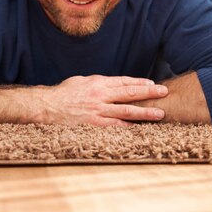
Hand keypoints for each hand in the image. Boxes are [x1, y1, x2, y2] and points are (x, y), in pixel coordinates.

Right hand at [34, 75, 167, 125]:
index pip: (124, 81)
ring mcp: (99, 111)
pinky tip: (140, 129)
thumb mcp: (81, 81)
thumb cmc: (63, 94)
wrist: (47, 107)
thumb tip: (110, 85)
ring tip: (159, 113)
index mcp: (98, 83)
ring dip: (145, 112)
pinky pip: (115, 126)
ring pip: (127, 111)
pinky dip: (129, 127)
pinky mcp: (95, 124)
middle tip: (164, 92)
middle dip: (148, 92)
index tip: (152, 83)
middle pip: (130, 93)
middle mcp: (101, 95)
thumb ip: (97, 83)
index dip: (139, 82)